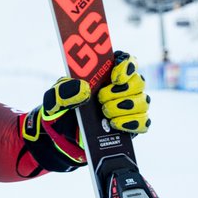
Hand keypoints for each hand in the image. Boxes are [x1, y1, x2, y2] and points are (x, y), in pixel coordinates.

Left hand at [20, 51, 150, 172]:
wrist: (63, 138)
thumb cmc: (62, 110)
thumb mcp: (53, 99)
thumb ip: (63, 91)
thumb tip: (83, 88)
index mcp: (104, 73)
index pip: (126, 60)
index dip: (126, 65)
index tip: (115, 76)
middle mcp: (121, 87)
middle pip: (138, 81)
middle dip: (120, 91)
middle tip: (101, 99)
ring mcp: (129, 107)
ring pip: (142, 101)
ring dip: (124, 107)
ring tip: (105, 114)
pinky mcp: (132, 126)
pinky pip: (143, 122)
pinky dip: (131, 123)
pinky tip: (114, 124)